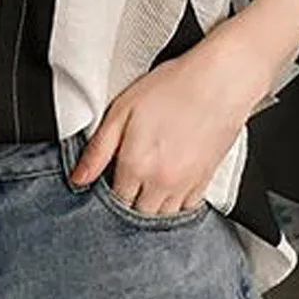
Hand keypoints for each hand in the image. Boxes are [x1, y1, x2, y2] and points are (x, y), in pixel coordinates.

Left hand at [69, 27, 274, 214]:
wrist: (219, 82)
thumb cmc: (173, 88)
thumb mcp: (122, 110)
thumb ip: (98, 150)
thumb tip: (78, 178)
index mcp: (135, 165)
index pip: (114, 199)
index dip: (108, 190)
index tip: (110, 178)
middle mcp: (160, 181)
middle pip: (136, 213)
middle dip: (128, 202)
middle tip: (128, 180)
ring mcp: (185, 184)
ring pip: (162, 216)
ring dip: (151, 207)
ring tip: (147, 184)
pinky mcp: (205, 180)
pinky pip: (187, 209)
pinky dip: (175, 205)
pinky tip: (169, 187)